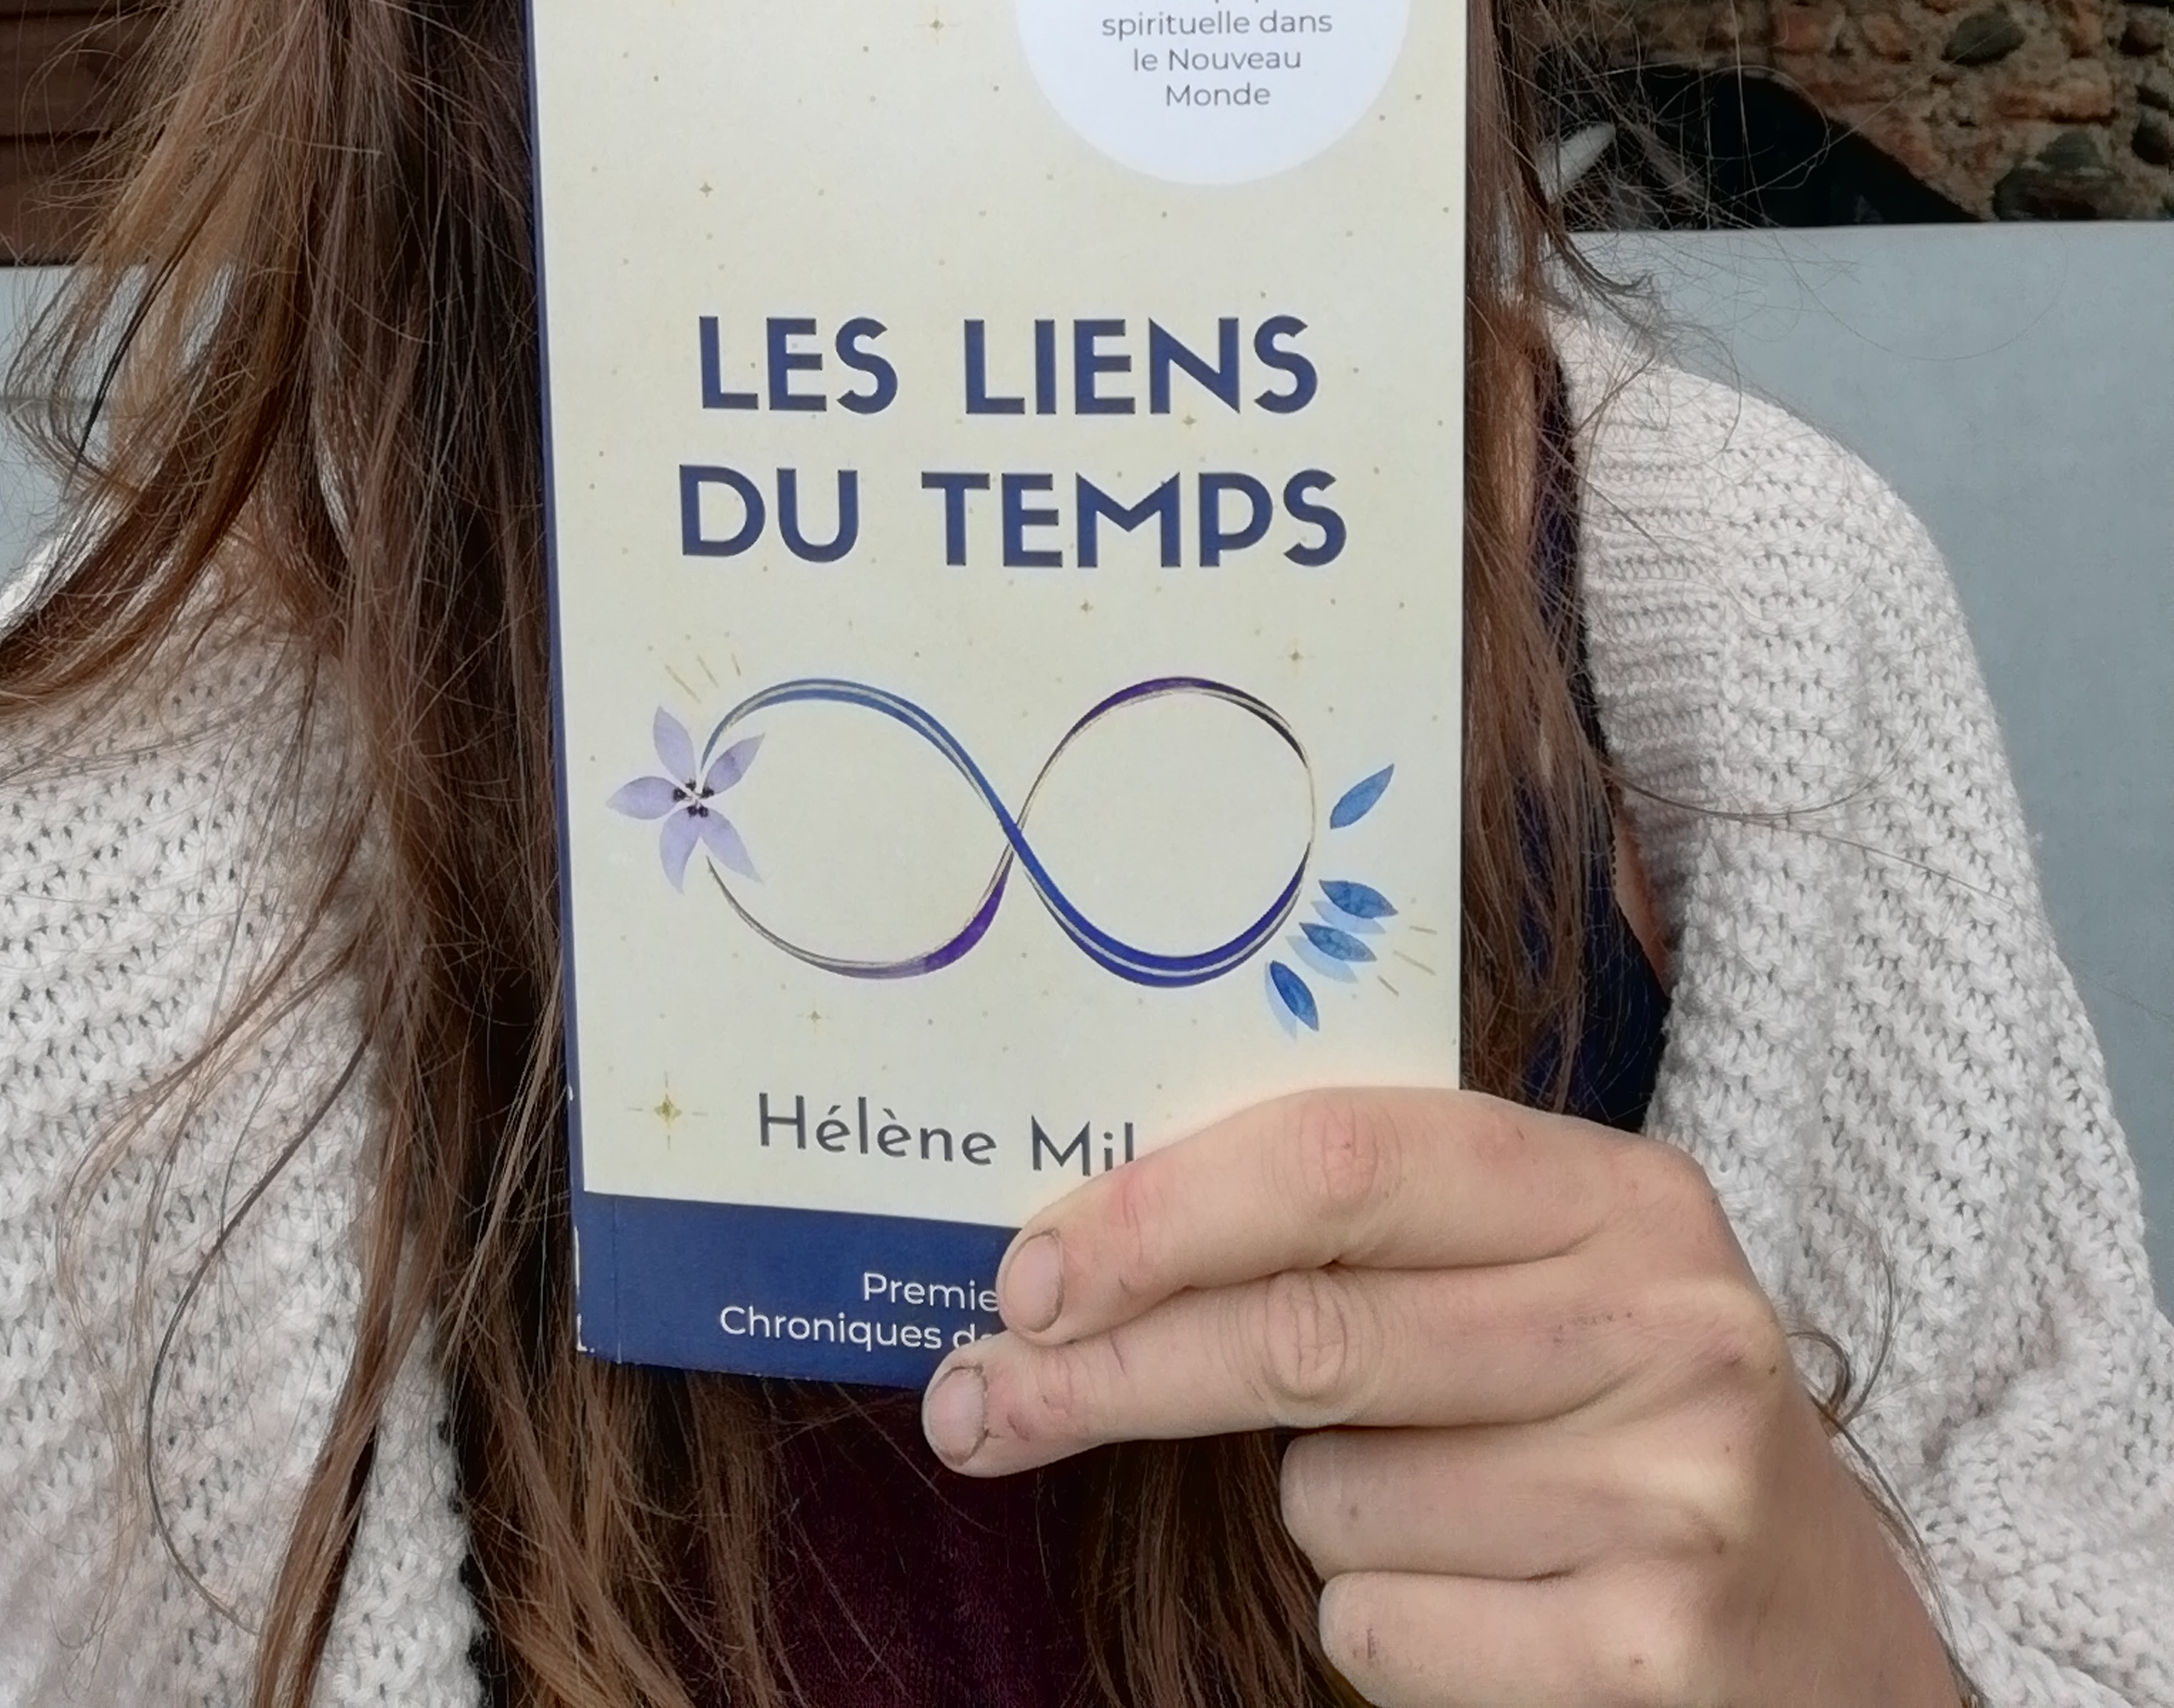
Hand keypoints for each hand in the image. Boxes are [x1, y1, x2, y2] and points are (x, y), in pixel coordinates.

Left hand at [919, 1088, 1960, 1707]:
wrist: (1837, 1651)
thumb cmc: (1622, 1434)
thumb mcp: (1545, 1288)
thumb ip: (1374, 1240)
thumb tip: (1087, 1252)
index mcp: (1619, 1192)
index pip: (1343, 1159)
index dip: (1161, 1211)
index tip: (1024, 1270)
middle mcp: (1662, 1318)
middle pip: (1305, 1329)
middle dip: (1109, 1369)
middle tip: (974, 1401)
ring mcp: (1670, 1490)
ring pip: (1332, 1498)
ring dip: (1318, 1517)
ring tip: (1449, 1516)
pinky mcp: (1653, 1651)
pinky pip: (1381, 1627)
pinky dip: (1378, 1626)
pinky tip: (1488, 1612)